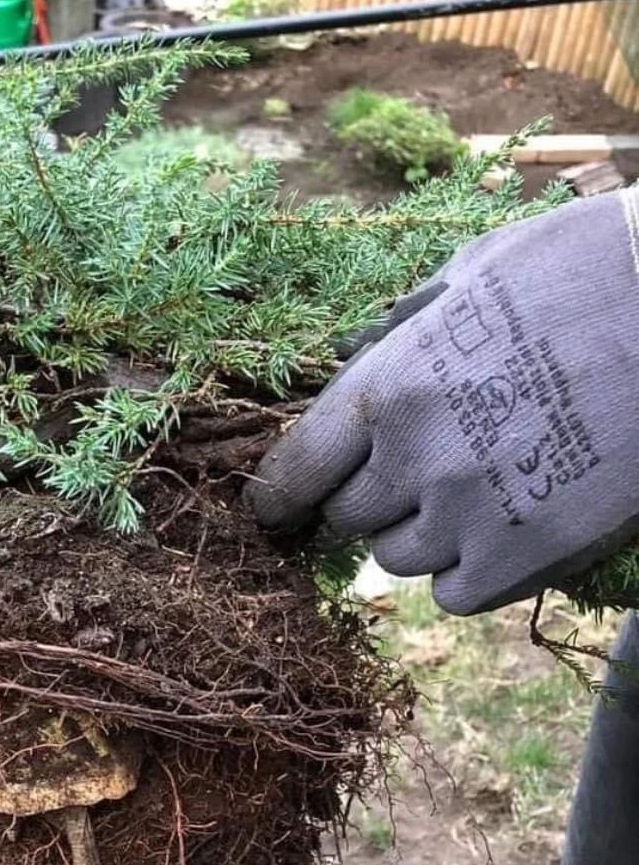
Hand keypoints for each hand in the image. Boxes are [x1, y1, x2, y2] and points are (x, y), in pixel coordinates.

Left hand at [248, 191, 638, 613]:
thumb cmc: (591, 270)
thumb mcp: (477, 273)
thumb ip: (405, 328)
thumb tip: (358, 359)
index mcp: (390, 385)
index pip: (296, 469)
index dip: (279, 495)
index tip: (273, 510)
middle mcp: (415, 459)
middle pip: (347, 517)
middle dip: (371, 496)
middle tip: (421, 469)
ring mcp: (468, 516)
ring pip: (397, 558)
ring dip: (421, 532)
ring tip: (478, 487)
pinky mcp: (521, 560)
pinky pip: (452, 594)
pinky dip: (466, 571)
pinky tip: (503, 528)